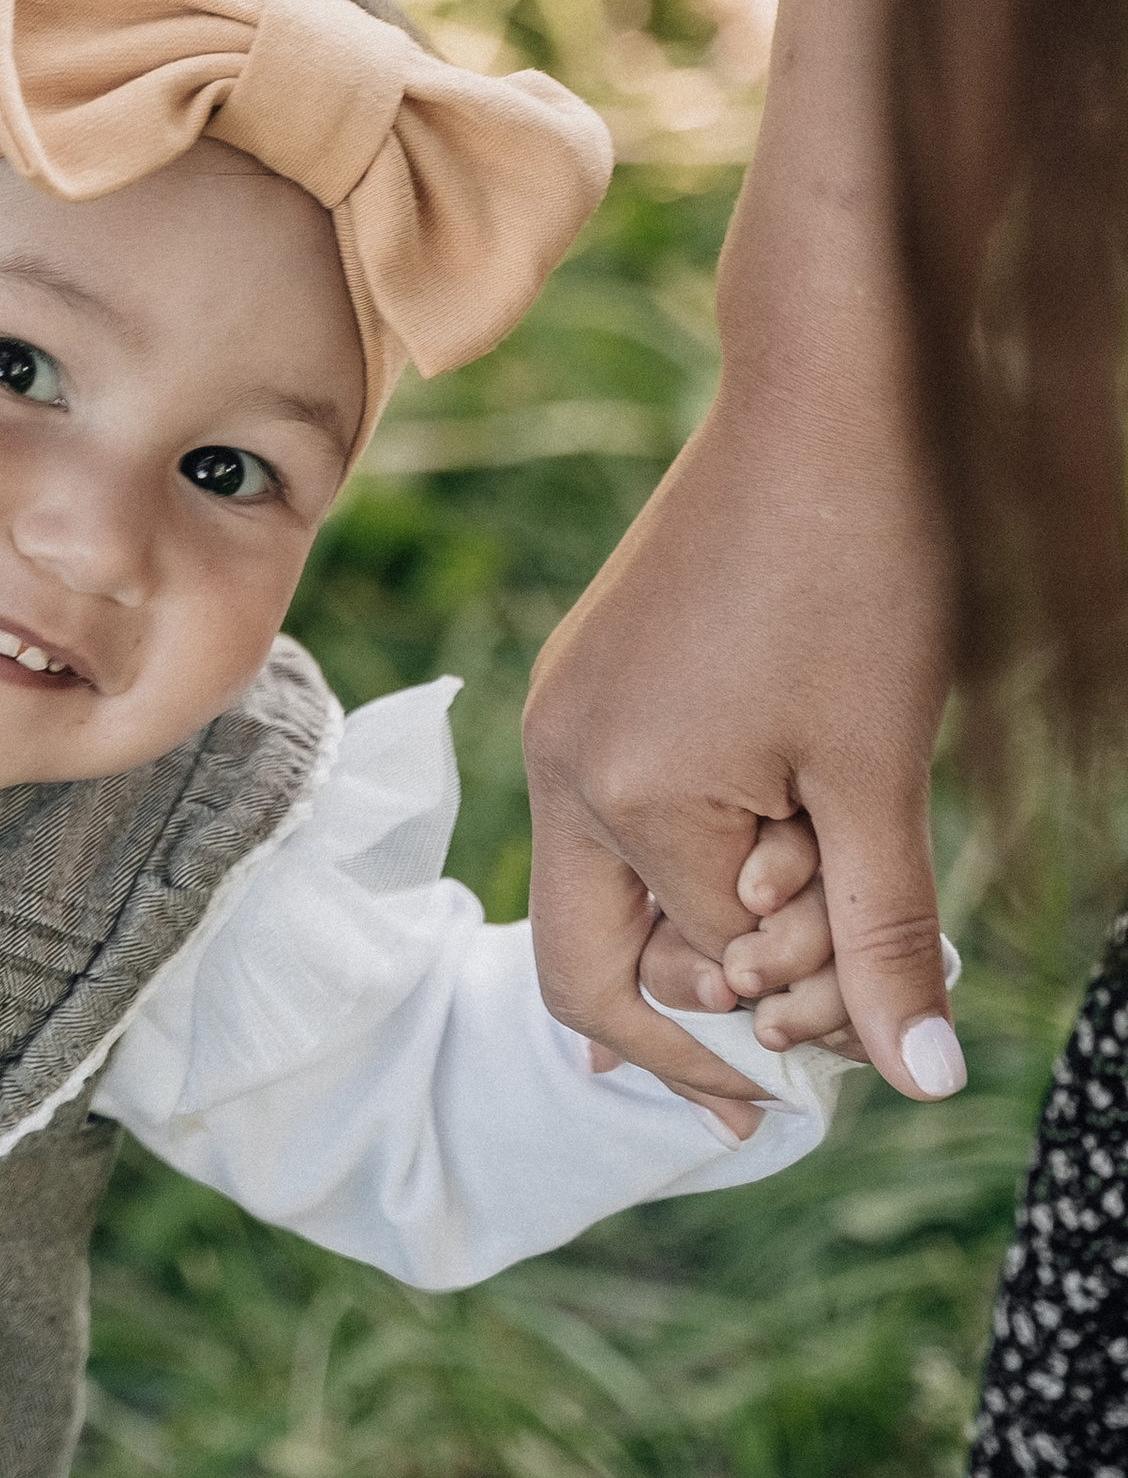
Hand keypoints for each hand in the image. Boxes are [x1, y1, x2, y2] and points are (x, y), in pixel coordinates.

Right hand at [527, 376, 959, 1126]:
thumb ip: (884, 937)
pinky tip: (780, 849)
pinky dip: (694, 859)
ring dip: (705, 933)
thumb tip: (917, 1082)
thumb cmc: (858, 567)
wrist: (823, 395)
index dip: (801, 1007)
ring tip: (819, 917)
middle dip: (697, 1025)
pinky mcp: (592, 681)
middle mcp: (560, 762)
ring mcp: (566, 718)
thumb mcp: (882, 773)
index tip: (883, 1009)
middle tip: (802, 1055)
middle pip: (585, 970)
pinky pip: (618, 818)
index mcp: (620, 795)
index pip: (707, 973)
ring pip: (606, 894)